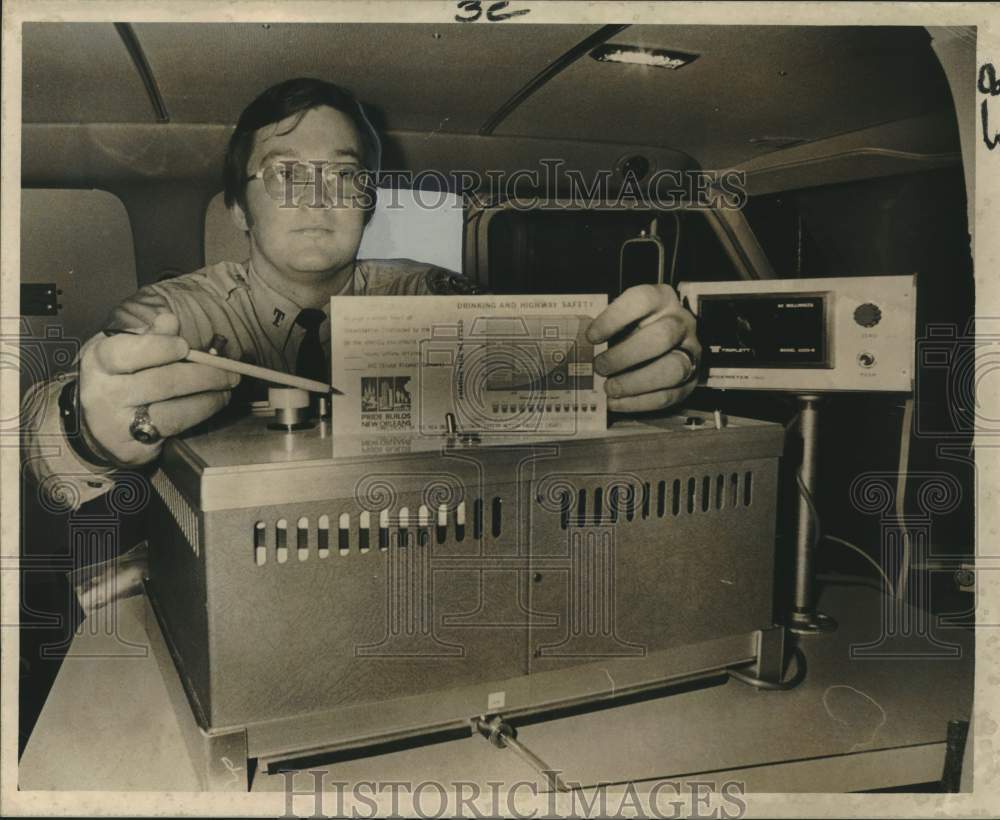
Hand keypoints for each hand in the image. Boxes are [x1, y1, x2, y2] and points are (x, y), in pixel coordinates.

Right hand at [77, 313, 239, 466]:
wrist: (98, 423)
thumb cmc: (120, 377)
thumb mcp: (126, 350)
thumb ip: (151, 336)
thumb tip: (170, 321)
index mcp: (98, 362)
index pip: (124, 353)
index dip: (158, 348)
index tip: (184, 346)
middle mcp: (102, 394)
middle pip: (158, 384)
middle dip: (202, 375)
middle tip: (230, 371)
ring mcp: (115, 425)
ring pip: (171, 411)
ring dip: (209, 398)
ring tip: (227, 388)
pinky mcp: (132, 448)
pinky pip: (175, 429)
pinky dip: (200, 414)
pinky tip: (214, 403)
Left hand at [586, 284, 700, 411]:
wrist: (667, 344)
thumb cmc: (637, 329)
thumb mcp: (624, 320)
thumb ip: (608, 331)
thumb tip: (584, 352)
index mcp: (662, 299)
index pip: (642, 301)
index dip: (614, 319)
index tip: (592, 336)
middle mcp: (681, 323)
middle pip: (662, 336)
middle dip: (626, 356)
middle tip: (600, 367)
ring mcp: (690, 352)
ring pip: (672, 369)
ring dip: (635, 383)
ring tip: (609, 388)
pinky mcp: (691, 380)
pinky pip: (669, 395)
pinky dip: (638, 402)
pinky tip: (617, 402)